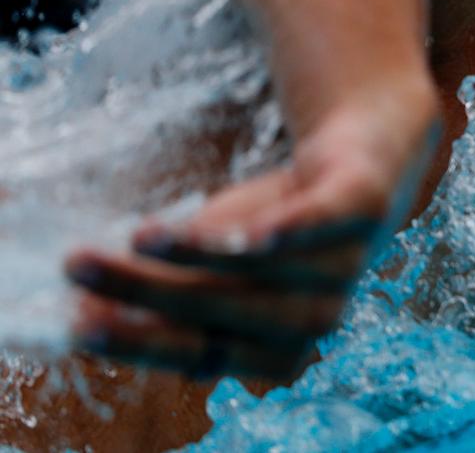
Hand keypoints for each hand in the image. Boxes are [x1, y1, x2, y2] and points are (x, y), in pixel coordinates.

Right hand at [65, 83, 440, 379]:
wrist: (364, 152)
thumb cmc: (277, 221)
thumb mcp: (212, 257)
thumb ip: (161, 283)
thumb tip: (79, 307)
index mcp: (279, 347)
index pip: (203, 354)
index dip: (141, 341)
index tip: (77, 321)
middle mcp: (318, 317)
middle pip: (226, 312)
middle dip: (151, 294)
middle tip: (82, 267)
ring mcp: (349, 263)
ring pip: (269, 268)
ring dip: (203, 254)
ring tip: (141, 237)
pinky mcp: (366, 205)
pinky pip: (328, 222)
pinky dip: (293, 230)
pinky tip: (252, 231)